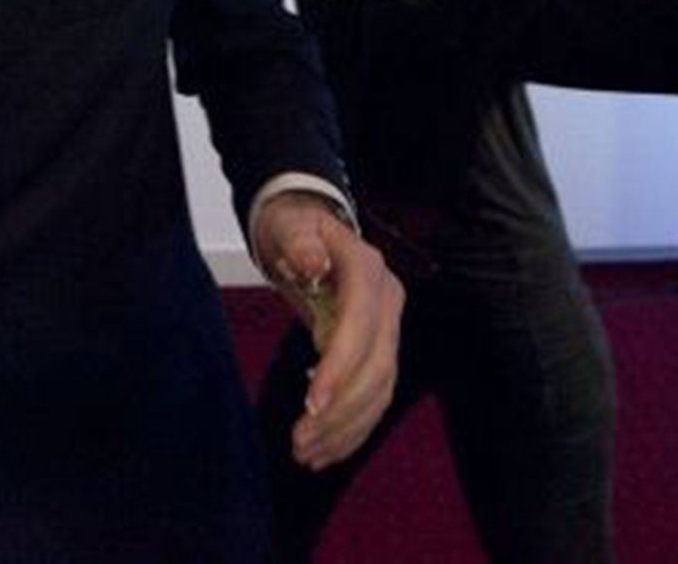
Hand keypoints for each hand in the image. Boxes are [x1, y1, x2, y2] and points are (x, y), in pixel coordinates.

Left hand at [251, 193, 403, 469]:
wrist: (309, 227)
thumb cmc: (295, 226)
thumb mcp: (290, 224)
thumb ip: (299, 242)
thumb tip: (311, 262)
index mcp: (367, 270)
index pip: (360, 324)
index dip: (340, 366)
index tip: (311, 404)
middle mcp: (387, 301)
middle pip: (377, 365)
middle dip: (342, 410)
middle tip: (300, 441)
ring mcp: (388, 327)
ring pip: (380, 389)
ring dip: (347, 427)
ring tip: (305, 453)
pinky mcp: (379, 349)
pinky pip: (375, 396)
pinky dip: (354, 428)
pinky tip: (325, 450)